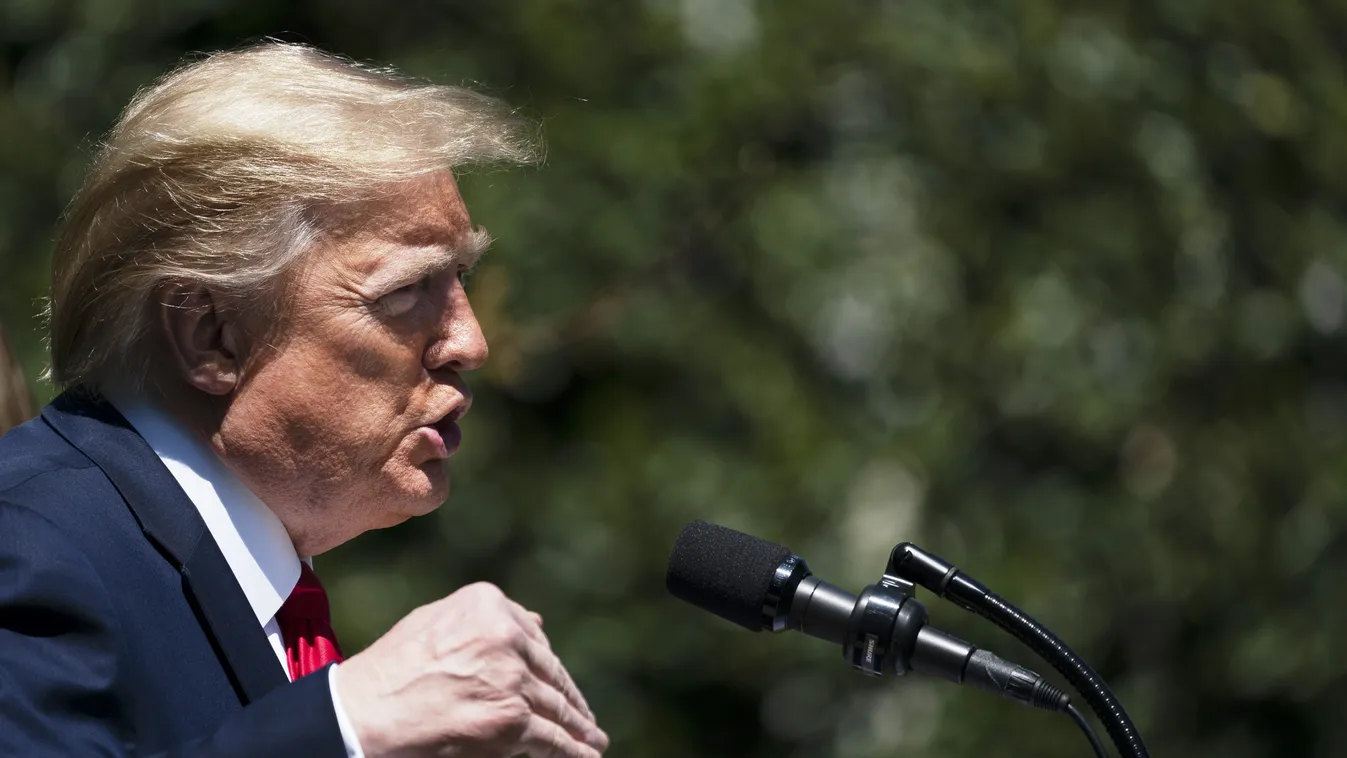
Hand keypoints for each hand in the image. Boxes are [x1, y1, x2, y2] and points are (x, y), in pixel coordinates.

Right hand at [335, 582, 608, 757]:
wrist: (362, 713)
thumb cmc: (391, 670)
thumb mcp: (435, 622)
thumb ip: (487, 620)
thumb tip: (537, 624)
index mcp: (488, 605)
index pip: (534, 639)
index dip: (549, 668)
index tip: (560, 685)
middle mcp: (505, 636)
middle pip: (549, 673)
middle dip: (570, 699)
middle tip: (586, 718)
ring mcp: (510, 678)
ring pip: (556, 707)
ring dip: (579, 727)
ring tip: (593, 739)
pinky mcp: (511, 720)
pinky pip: (552, 738)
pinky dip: (573, 751)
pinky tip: (587, 755)